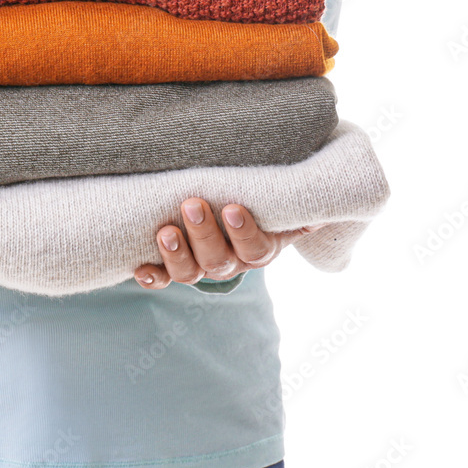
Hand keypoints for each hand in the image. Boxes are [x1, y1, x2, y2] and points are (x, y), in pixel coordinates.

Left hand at [134, 198, 322, 288]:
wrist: (234, 211)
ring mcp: (202, 268)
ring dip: (175, 254)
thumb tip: (327, 187)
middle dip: (204, 234)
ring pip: (190, 273)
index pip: (255, 249)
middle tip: (192, 204)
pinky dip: (152, 278)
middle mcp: (231, 263)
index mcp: (259, 249)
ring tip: (164, 230)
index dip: (244, 232)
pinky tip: (140, 269)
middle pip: (218, 260)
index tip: (233, 207)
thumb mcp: (279, 198)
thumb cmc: (259, 199)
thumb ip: (296, 194)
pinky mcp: (174, 267)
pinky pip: (163, 280)